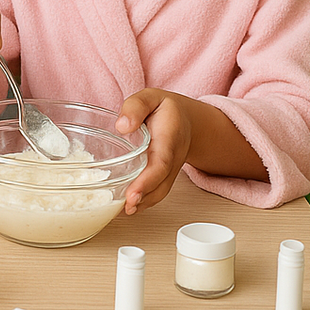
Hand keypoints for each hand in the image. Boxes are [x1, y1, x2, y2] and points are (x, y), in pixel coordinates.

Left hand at [117, 88, 193, 213]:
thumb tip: (122, 126)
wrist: (188, 120)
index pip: (161, 163)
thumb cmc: (165, 108)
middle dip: (144, 197)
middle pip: (161, 183)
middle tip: (126, 207)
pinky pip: (156, 191)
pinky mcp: (164, 175)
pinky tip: (126, 207)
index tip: (133, 193)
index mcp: (169, 138)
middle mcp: (172, 158)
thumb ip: (136, 106)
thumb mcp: (150, 97)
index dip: (148, 180)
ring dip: (143, 203)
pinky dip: (143, 202)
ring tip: (122, 212)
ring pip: (160, 191)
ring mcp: (170, 169)